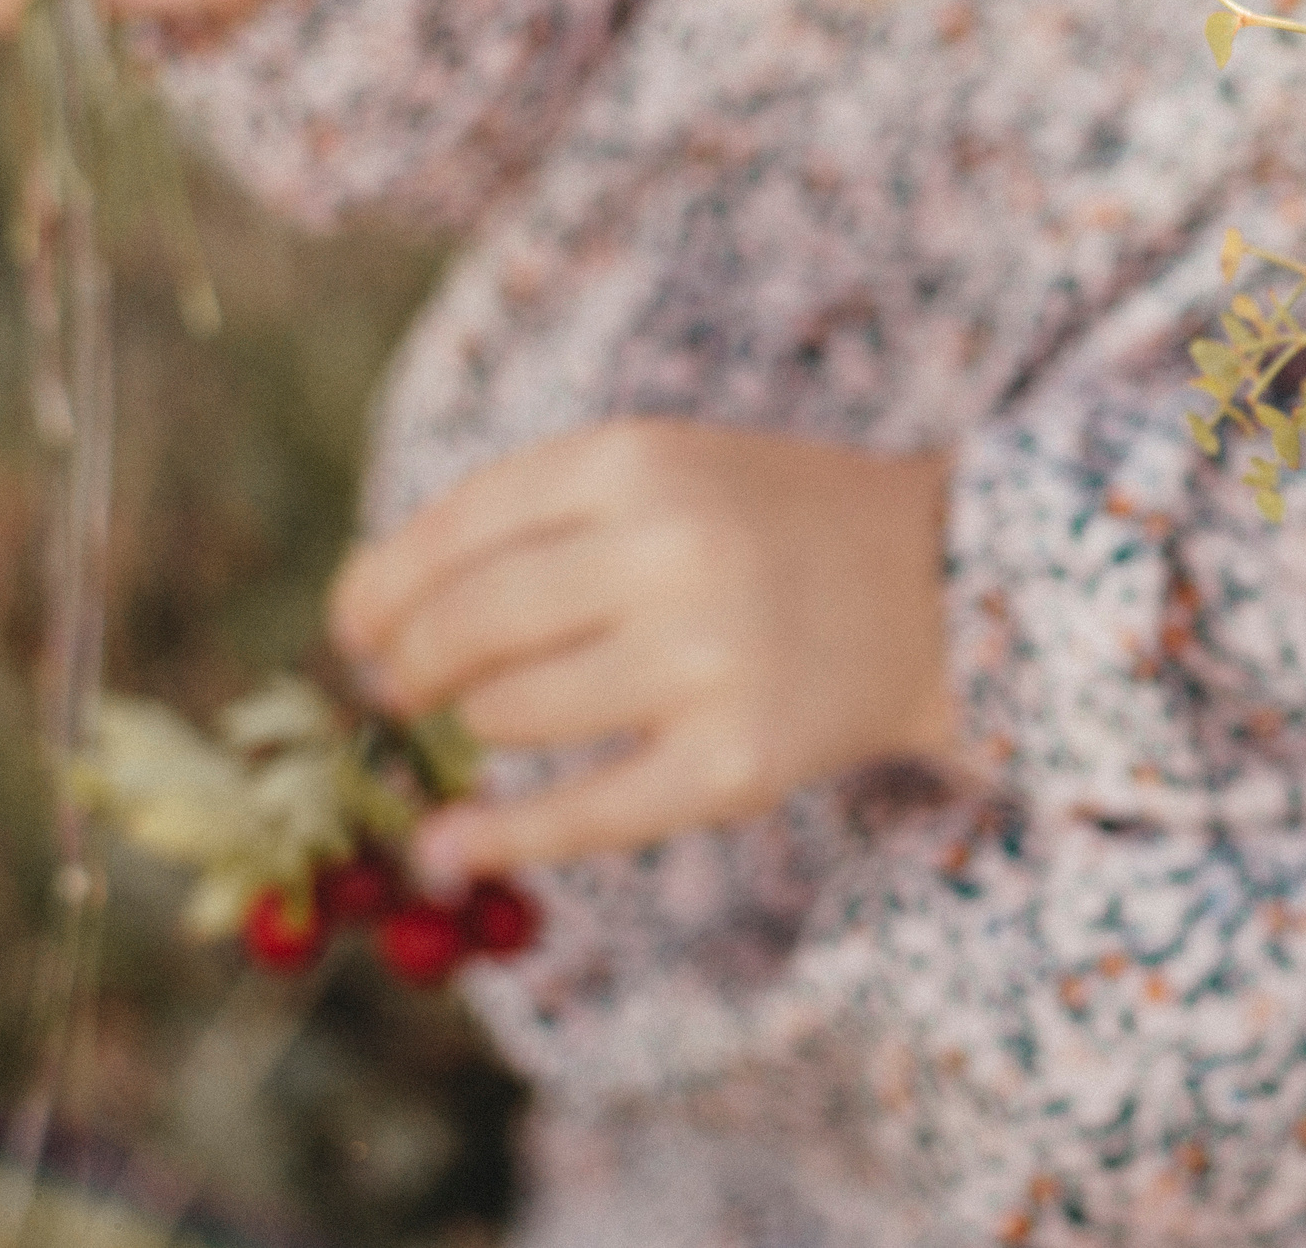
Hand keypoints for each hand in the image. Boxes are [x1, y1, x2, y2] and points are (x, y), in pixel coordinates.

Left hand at [330, 420, 957, 883]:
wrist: (950, 585)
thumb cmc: (778, 525)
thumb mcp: (668, 467)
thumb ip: (535, 518)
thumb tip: (371, 615)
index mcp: (637, 458)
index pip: (451, 530)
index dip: (378, 592)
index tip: (355, 632)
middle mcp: (668, 549)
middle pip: (464, 627)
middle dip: (409, 670)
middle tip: (407, 691)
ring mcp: (706, 659)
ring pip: (510, 716)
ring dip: (475, 733)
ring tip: (489, 726)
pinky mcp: (736, 759)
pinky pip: (583, 813)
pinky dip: (498, 839)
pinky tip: (449, 847)